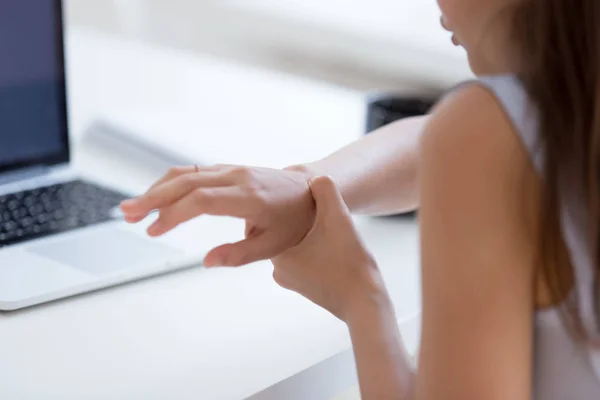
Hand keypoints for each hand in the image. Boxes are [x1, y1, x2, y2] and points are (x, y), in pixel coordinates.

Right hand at [120, 164, 314, 266]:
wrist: (310, 192)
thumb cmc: (294, 221)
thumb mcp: (273, 246)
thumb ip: (238, 255)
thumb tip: (206, 262)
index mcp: (250, 197)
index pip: (203, 200)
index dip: (174, 213)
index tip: (154, 230)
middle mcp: (238, 178)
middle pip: (187, 181)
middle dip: (154, 197)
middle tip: (127, 214)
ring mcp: (232, 170)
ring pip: (187, 173)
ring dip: (157, 188)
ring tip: (134, 208)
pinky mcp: (228, 170)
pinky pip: (194, 172)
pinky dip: (171, 183)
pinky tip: (157, 197)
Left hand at [270, 176, 388, 320]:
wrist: (365, 303)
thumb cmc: (349, 263)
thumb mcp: (339, 218)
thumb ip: (325, 191)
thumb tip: (315, 178)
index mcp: (277, 253)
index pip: (268, 221)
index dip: (284, 206)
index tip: (298, 197)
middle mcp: (279, 270)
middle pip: (283, 234)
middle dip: (298, 221)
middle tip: (315, 209)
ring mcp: (293, 282)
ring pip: (297, 248)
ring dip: (309, 237)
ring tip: (326, 227)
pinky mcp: (309, 289)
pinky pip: (307, 262)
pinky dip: (316, 251)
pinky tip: (332, 244)